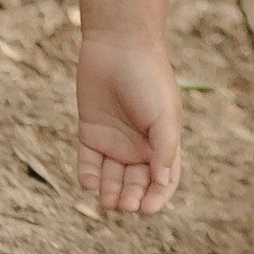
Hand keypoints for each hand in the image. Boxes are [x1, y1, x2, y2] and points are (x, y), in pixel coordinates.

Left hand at [76, 31, 181, 217]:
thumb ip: (165, 150)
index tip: (146, 208)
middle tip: (125, 203)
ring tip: (108, 199)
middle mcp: (138, 146)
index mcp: (162, 142)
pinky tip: (90, 181)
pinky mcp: (90, 134)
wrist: (118, 44)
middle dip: (131, 198)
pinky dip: (88, 178)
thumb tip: (161, 183)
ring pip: (111, 180)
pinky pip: (88, 164)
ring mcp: (113, 141)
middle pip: (135, 184)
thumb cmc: (148, 77)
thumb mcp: (164, 115)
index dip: (157, 198)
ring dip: (110, 194)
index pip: (163, 181)